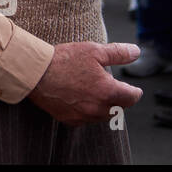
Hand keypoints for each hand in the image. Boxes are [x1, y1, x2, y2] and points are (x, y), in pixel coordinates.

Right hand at [27, 42, 143, 125]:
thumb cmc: (64, 60)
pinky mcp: (70, 120)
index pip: (132, 97)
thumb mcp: (94, 51)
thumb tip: (136, 52)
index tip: (133, 88)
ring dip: (103, 106)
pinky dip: (86, 111)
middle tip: (111, 87)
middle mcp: (98, 108)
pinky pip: (85, 119)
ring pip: (103, 115)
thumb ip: (118, 53)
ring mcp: (84, 116)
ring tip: (94, 91)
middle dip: (118, 98)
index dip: (134, 91)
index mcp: (108, 91)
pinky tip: (79, 99)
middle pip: (119, 108)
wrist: (35, 73)